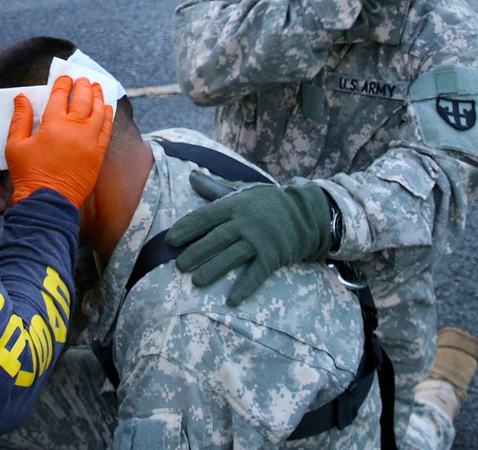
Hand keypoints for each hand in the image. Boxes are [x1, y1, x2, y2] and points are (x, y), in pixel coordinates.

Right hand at [6, 75, 113, 206]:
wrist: (48, 202)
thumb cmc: (28, 174)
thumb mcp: (15, 145)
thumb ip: (20, 118)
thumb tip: (22, 97)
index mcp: (53, 124)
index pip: (61, 95)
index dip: (63, 83)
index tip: (65, 77)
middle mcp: (75, 129)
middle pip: (84, 99)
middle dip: (84, 86)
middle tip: (83, 79)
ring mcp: (90, 141)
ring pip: (99, 111)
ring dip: (99, 97)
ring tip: (97, 88)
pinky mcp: (98, 154)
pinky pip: (107, 129)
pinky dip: (108, 116)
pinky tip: (107, 109)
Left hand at [166, 182, 332, 305]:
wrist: (307, 212)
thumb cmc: (269, 203)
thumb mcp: (243, 191)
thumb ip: (215, 188)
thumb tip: (191, 176)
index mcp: (235, 205)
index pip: (205, 217)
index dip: (186, 228)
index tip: (170, 240)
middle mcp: (245, 222)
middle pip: (215, 239)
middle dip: (196, 253)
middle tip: (179, 266)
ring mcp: (260, 240)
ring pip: (232, 256)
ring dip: (213, 270)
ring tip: (196, 282)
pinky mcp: (274, 256)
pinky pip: (257, 274)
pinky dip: (244, 287)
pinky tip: (231, 300)